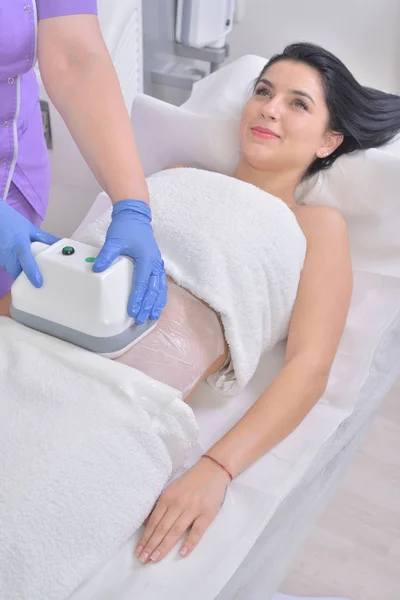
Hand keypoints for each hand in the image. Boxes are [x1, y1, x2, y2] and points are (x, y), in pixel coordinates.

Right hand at [0, 201, 58, 286]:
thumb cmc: (12, 222)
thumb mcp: (31, 229)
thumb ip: (46, 238)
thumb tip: (61, 244)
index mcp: (20, 245)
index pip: (26, 262)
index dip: (32, 274)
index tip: (39, 283)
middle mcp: (9, 254)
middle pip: (19, 274)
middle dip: (27, 278)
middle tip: (38, 277)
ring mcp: (1, 258)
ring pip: (12, 272)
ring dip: (20, 271)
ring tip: (28, 267)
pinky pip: (7, 267)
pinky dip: (13, 266)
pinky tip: (17, 260)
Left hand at [93, 200, 166, 323]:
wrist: (135, 216)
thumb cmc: (126, 228)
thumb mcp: (114, 240)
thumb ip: (106, 255)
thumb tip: (96, 268)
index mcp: (146, 259)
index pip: (141, 283)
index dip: (137, 298)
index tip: (132, 311)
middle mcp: (154, 263)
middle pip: (153, 289)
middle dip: (147, 305)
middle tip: (140, 319)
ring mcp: (157, 264)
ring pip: (160, 288)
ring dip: (156, 303)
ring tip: (152, 316)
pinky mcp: (156, 264)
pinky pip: (160, 283)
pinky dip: (159, 295)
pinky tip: (157, 303)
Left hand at [135, 458, 230, 563]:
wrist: (212, 471)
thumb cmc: (189, 481)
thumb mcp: (172, 489)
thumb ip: (162, 505)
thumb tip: (148, 524)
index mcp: (168, 497)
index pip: (154, 521)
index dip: (146, 537)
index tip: (139, 550)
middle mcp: (178, 504)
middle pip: (162, 528)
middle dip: (151, 545)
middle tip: (143, 559)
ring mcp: (193, 509)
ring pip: (175, 531)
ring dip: (164, 546)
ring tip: (155, 558)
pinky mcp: (206, 514)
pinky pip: (197, 531)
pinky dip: (189, 543)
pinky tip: (182, 553)